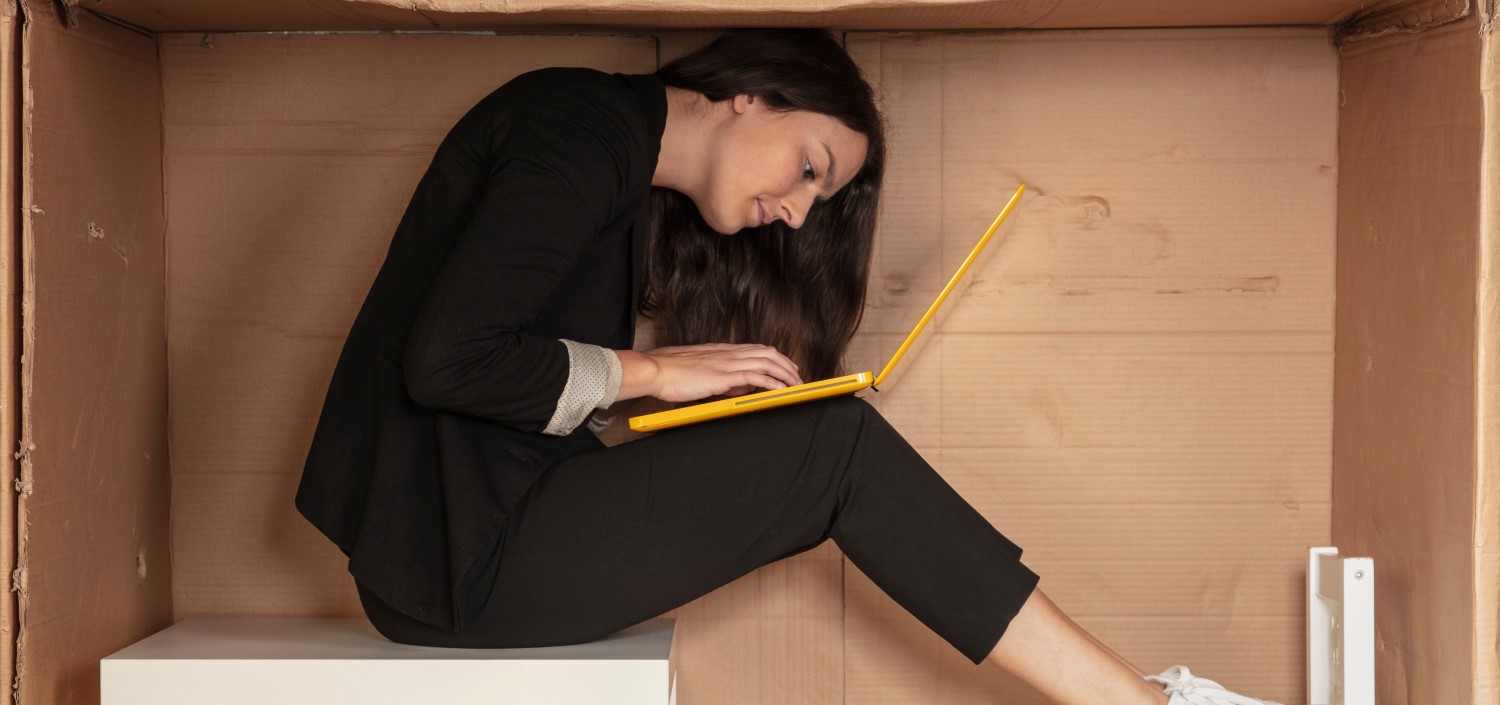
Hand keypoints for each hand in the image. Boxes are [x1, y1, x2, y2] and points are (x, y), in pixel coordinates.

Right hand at [624, 343, 803, 402]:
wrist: (654, 370)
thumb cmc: (670, 373)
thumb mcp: (700, 373)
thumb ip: (721, 378)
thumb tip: (740, 387)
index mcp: (722, 351)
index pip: (757, 350)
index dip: (776, 358)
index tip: (787, 367)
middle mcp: (728, 353)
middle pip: (767, 354)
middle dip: (787, 365)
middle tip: (798, 379)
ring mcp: (726, 363)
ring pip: (766, 363)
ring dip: (785, 374)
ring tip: (796, 385)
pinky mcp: (723, 376)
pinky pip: (755, 378)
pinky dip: (771, 383)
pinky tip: (781, 390)